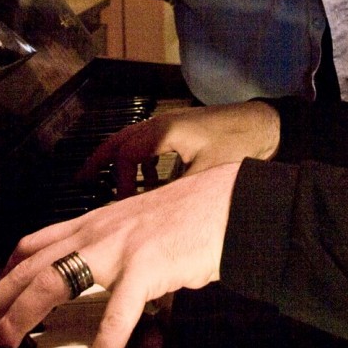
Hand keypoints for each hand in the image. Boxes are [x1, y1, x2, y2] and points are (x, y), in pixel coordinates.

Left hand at [0, 163, 239, 347]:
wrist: (228, 201)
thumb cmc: (191, 212)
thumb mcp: (139, 221)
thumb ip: (114, 242)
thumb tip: (98, 271)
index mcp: (97, 220)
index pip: (34, 244)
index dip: (4, 273)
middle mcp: (99, 229)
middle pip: (30, 264)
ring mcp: (120, 247)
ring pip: (53, 280)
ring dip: (23, 316)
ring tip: (8, 346)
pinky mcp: (147, 267)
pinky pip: (115, 314)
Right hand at [79, 100, 280, 193]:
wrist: (268, 125)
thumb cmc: (240, 144)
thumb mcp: (206, 175)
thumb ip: (177, 196)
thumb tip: (154, 222)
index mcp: (164, 132)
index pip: (125, 156)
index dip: (120, 182)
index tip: (123, 204)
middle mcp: (162, 125)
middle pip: (118, 141)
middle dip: (98, 161)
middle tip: (79, 181)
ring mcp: (170, 126)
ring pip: (131, 141)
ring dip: (116, 160)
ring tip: (102, 182)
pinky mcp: (181, 132)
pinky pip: (147, 144)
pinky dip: (138, 161)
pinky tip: (146, 182)